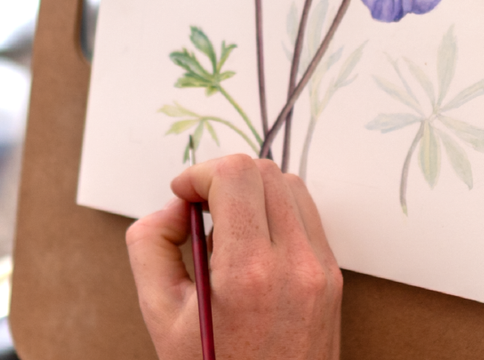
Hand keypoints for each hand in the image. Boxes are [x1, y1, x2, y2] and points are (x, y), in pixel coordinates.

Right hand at [126, 157, 341, 359]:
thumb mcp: (160, 312)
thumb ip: (149, 241)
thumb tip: (175, 206)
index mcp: (249, 272)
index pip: (235, 174)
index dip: (199, 173)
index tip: (182, 196)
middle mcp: (296, 266)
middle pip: (263, 171)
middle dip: (223, 178)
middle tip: (200, 210)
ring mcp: (322, 273)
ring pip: (289, 186)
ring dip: (252, 192)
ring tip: (227, 229)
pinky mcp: (334, 281)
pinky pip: (306, 217)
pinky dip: (275, 213)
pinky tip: (252, 246)